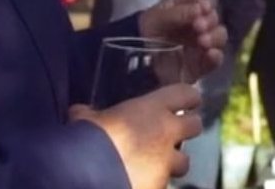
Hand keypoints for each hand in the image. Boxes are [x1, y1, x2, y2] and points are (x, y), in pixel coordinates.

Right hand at [70, 84, 201, 186]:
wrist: (88, 175)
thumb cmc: (86, 139)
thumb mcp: (85, 120)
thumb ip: (90, 115)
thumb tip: (79, 111)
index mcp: (151, 109)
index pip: (185, 94)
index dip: (188, 98)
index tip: (188, 101)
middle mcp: (166, 133)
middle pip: (195, 126)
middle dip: (187, 130)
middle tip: (173, 134)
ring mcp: (166, 162)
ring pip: (184, 162)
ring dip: (173, 163)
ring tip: (157, 166)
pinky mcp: (161, 186)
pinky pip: (164, 183)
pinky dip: (155, 183)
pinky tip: (141, 183)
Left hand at [139, 0, 225, 78]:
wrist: (132, 65)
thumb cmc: (142, 35)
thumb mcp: (155, 19)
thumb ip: (179, 13)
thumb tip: (201, 9)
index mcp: (183, 8)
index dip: (206, 0)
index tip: (203, 8)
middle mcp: (195, 24)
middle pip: (213, 17)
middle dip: (210, 20)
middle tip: (199, 26)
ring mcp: (199, 44)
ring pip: (219, 37)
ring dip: (215, 37)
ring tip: (203, 41)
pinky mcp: (200, 64)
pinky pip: (215, 59)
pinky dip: (215, 56)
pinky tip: (210, 53)